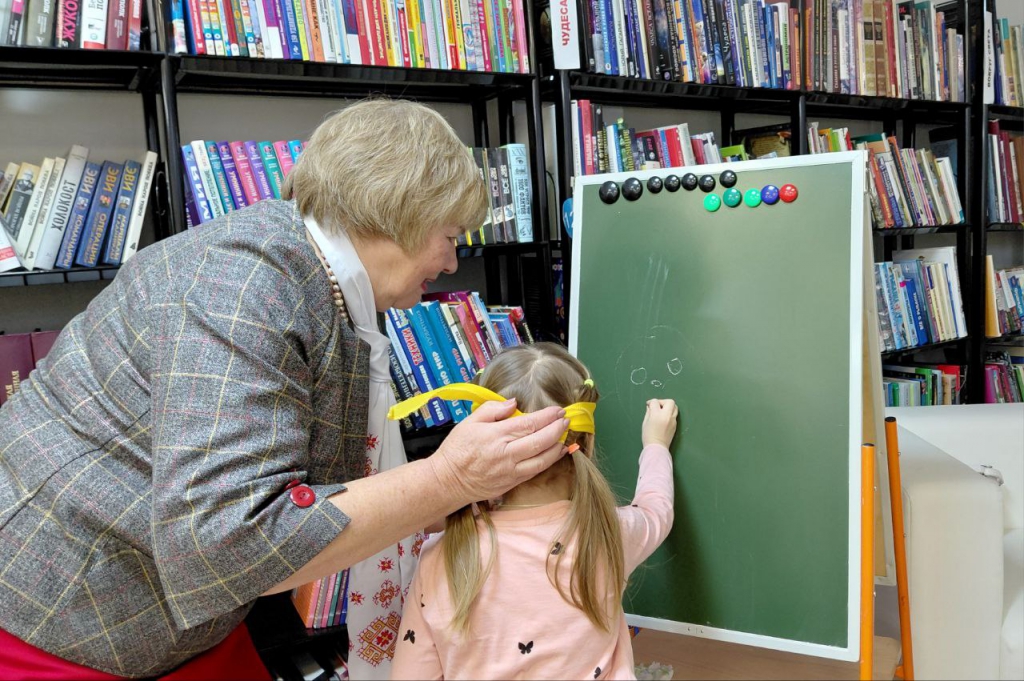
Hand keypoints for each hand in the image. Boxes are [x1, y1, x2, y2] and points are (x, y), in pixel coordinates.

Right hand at [428, 400, 568, 505]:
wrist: (447, 481)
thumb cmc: (457, 449)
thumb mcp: (469, 422)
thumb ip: (492, 409)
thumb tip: (514, 403)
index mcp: (496, 435)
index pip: (529, 423)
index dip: (547, 416)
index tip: (558, 410)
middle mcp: (506, 454)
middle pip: (540, 441)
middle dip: (557, 429)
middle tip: (566, 420)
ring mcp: (510, 471)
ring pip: (542, 459)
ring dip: (557, 446)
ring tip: (565, 435)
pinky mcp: (512, 483)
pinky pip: (535, 471)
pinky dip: (549, 461)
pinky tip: (556, 453)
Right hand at [642, 399, 678, 447]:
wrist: (657, 448)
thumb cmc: (648, 436)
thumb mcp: (645, 423)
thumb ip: (648, 413)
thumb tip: (650, 407)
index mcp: (657, 415)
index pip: (655, 402)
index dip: (651, 402)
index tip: (648, 406)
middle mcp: (666, 416)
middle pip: (669, 402)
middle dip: (663, 401)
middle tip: (657, 406)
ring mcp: (672, 420)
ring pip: (675, 407)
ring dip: (668, 407)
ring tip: (662, 411)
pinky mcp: (675, 425)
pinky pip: (674, 415)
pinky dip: (669, 414)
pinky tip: (664, 419)